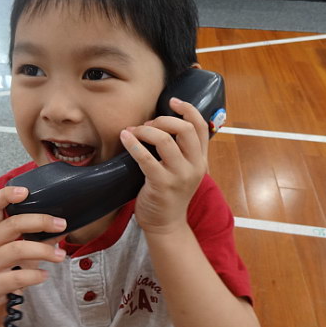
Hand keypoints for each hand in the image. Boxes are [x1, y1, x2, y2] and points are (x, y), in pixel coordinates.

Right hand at [0, 186, 66, 324]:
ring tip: (61, 255)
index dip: (6, 195)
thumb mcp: (21, 249)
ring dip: (43, 250)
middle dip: (40, 221)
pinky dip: (35, 275)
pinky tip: (45, 275)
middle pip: (11, 225)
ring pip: (16, 250)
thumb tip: (62, 224)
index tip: (26, 191)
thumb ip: (37, 236)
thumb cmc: (8, 269)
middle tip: (62, 224)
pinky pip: (16, 276)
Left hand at [120, 98, 207, 234]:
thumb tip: (159, 124)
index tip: (172, 101)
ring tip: (133, 132)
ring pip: (166, 140)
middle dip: (163, 120)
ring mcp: (179, 176)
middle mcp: (195, 166)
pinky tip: (124, 137)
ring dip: (146, 131)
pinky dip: (134, 144)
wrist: (166, 225)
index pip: (201, 126)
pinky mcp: (161, 185)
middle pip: (185, 129)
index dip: (188, 109)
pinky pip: (146, 158)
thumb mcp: (182, 171)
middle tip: (147, 125)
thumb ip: (179, 150)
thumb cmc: (169, 194)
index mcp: (201, 160)